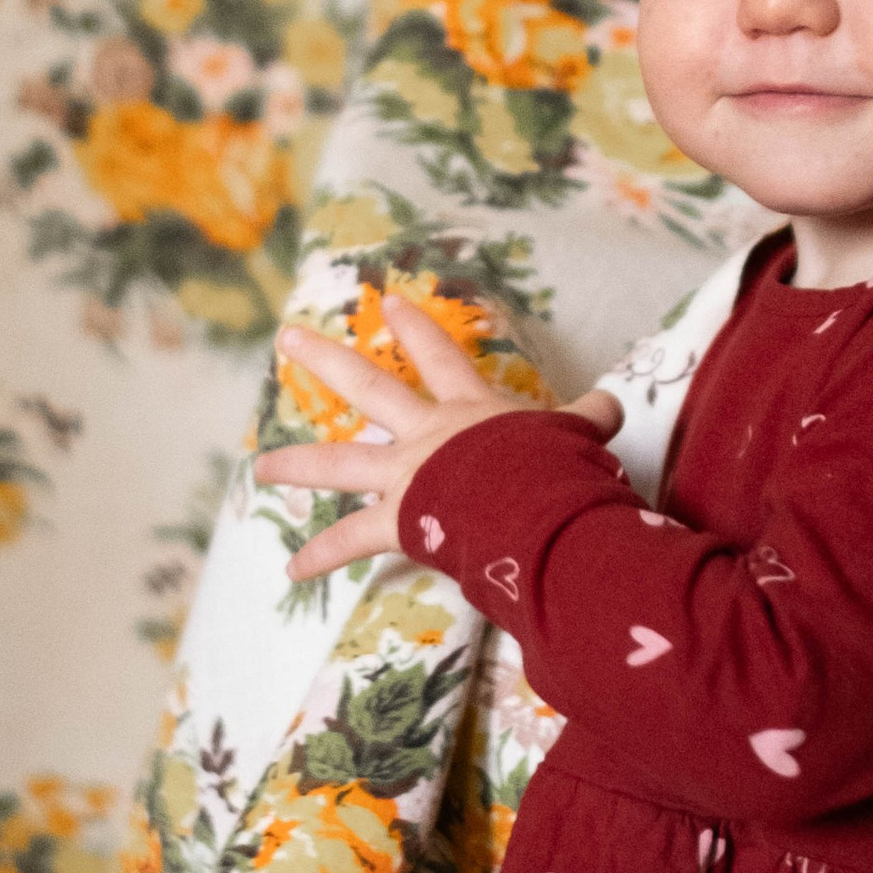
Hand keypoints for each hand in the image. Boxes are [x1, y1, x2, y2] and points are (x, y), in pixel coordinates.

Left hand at [252, 292, 621, 584]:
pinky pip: (351, 541)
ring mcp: (405, 475)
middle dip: (326, 360)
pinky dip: (321, 557)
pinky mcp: (397, 519)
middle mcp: (426, 434)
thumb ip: (586, 418)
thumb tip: (610, 404)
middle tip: (287, 338)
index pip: (441, 358)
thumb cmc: (557, 468)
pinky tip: (291, 570)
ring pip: (338, 463)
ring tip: (262, 467)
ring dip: (297, 464)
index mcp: (470, 410)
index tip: (392, 302)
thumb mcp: (578, 435)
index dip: (417, 330)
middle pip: (368, 389)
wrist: (536, 504)